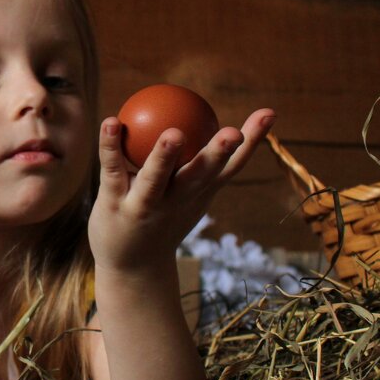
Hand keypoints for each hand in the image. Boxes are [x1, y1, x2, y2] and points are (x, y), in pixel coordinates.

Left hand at [87, 108, 275, 274]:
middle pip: (200, 174)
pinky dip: (110, 146)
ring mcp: (145, 204)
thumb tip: (214, 118)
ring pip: (156, 178)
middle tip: (232, 132)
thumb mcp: (190, 196)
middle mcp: (177, 199)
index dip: (251, 141)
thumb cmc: (165, 220)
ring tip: (173, 134)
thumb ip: (201, 164)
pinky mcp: (114, 203)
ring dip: (164, 158)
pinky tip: (110, 121)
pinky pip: (112, 170)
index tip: (269, 113)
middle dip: (218, 155)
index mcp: (200, 192)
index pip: (231, 165)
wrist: (134, 267)